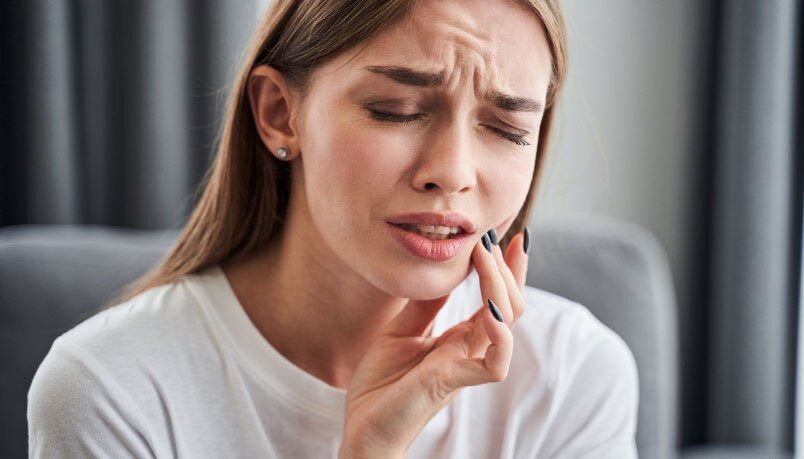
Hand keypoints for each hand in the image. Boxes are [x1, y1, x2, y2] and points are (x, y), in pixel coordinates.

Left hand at [338, 229, 529, 457]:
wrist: (361, 429)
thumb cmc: (380, 385)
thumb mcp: (400, 330)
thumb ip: (425, 305)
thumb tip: (442, 270)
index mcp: (459, 338)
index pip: (495, 298)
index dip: (507, 268)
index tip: (510, 233)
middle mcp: (468, 349)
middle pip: (509, 305)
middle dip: (508, 268)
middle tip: (494, 235)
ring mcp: (464, 365)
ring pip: (506, 324)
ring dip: (502, 286)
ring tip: (487, 256)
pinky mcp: (452, 382)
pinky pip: (495, 363)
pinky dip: (499, 336)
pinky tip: (489, 310)